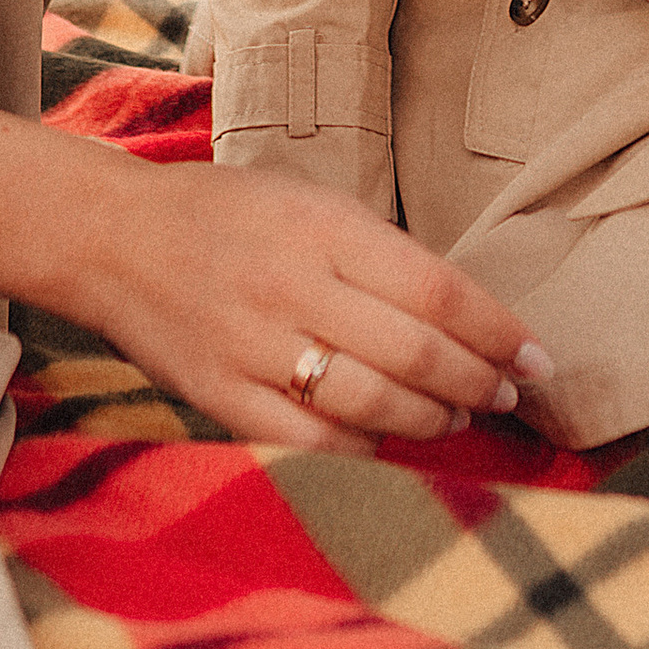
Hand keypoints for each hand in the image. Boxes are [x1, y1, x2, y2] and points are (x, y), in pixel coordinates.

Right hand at [0, 106, 546, 452]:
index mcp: (321, 227)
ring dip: (433, 419)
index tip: (537, 357)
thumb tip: (459, 315)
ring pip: (373, 404)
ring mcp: (255, 347)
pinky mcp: (223, 398)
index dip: (498, 332)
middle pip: (415, 354)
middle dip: (480, 382)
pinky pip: (314, 442)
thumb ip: (377, 253)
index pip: (436, 290)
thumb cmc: (224, 213)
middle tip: (511, 394)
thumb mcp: (307, 200)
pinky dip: (364, 448)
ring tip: (459, 416)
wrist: (111, 238)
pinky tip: (387, 438)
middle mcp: (293, 286)